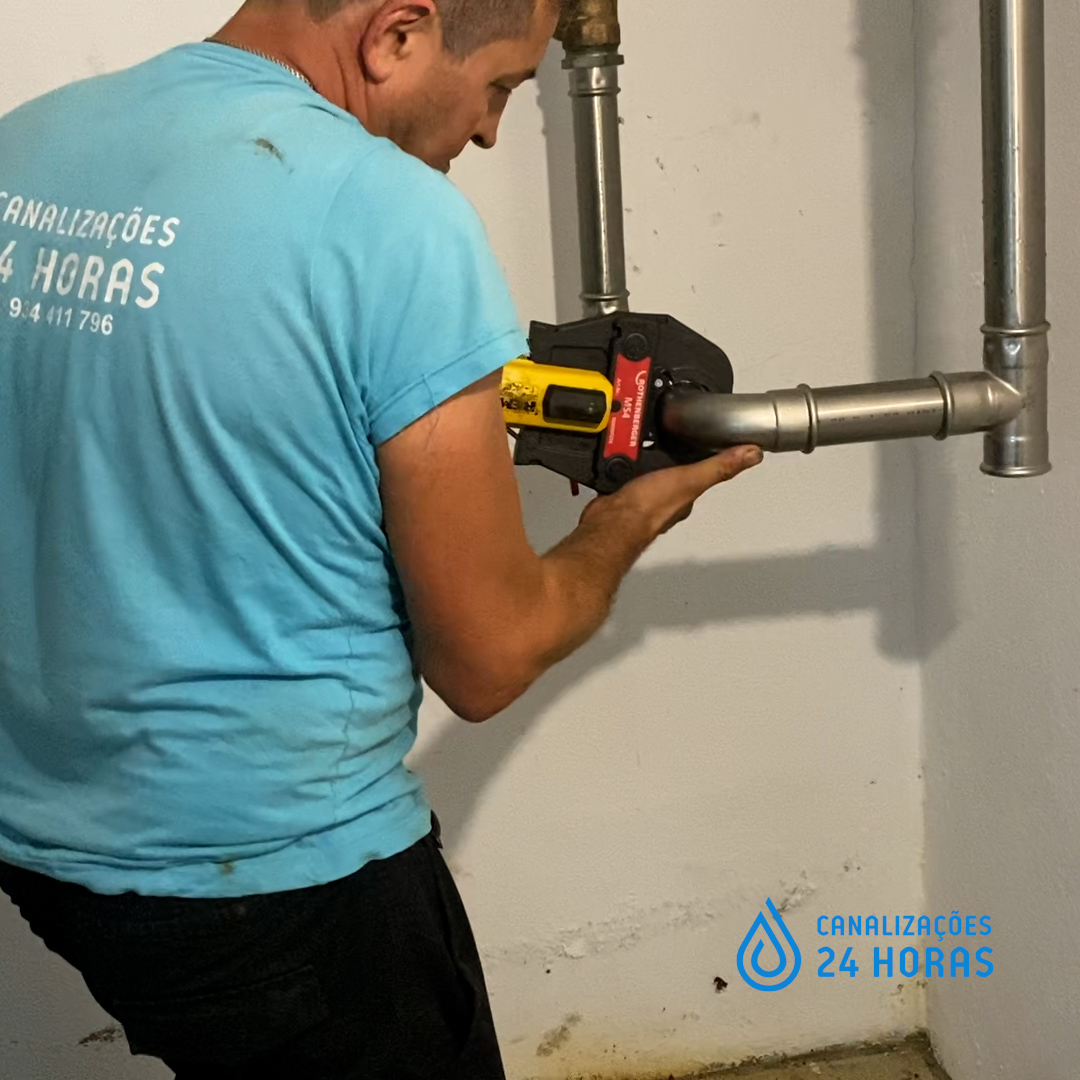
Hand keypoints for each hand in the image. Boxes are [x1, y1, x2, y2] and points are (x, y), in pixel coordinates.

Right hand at [582, 445, 763, 536]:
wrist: (610, 520)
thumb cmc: (649, 508)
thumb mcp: (690, 479)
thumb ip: (720, 466)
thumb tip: (754, 454)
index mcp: (685, 495)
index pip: (702, 472)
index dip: (705, 458)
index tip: (706, 442)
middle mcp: (665, 497)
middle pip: (674, 471)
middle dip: (671, 456)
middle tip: (672, 437)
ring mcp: (642, 495)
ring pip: (649, 471)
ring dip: (647, 459)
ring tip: (647, 441)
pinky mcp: (621, 492)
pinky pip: (627, 473)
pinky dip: (626, 463)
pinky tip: (623, 455)